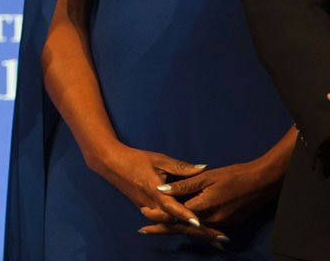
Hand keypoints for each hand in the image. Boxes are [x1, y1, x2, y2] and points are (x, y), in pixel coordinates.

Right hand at [82, 144, 222, 242]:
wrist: (110, 163)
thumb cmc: (135, 159)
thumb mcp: (159, 160)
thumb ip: (181, 167)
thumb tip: (203, 169)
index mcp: (155, 191)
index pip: (172, 206)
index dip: (185, 214)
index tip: (200, 222)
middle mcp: (152, 205)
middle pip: (177, 223)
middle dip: (199, 232)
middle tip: (221, 240)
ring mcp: (148, 210)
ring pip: (172, 226)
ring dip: (193, 233)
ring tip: (213, 241)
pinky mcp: (147, 210)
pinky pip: (166, 223)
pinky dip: (181, 229)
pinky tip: (194, 234)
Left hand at [153, 158, 282, 227]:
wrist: (263, 182)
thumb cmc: (234, 175)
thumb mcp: (207, 176)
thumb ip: (183, 185)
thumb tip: (161, 189)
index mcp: (204, 206)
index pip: (176, 215)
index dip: (159, 216)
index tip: (143, 215)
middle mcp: (212, 219)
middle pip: (182, 227)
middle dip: (163, 228)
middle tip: (143, 230)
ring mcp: (221, 222)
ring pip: (193, 229)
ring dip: (176, 229)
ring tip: (158, 230)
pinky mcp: (228, 222)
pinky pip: (205, 228)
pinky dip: (192, 229)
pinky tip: (184, 227)